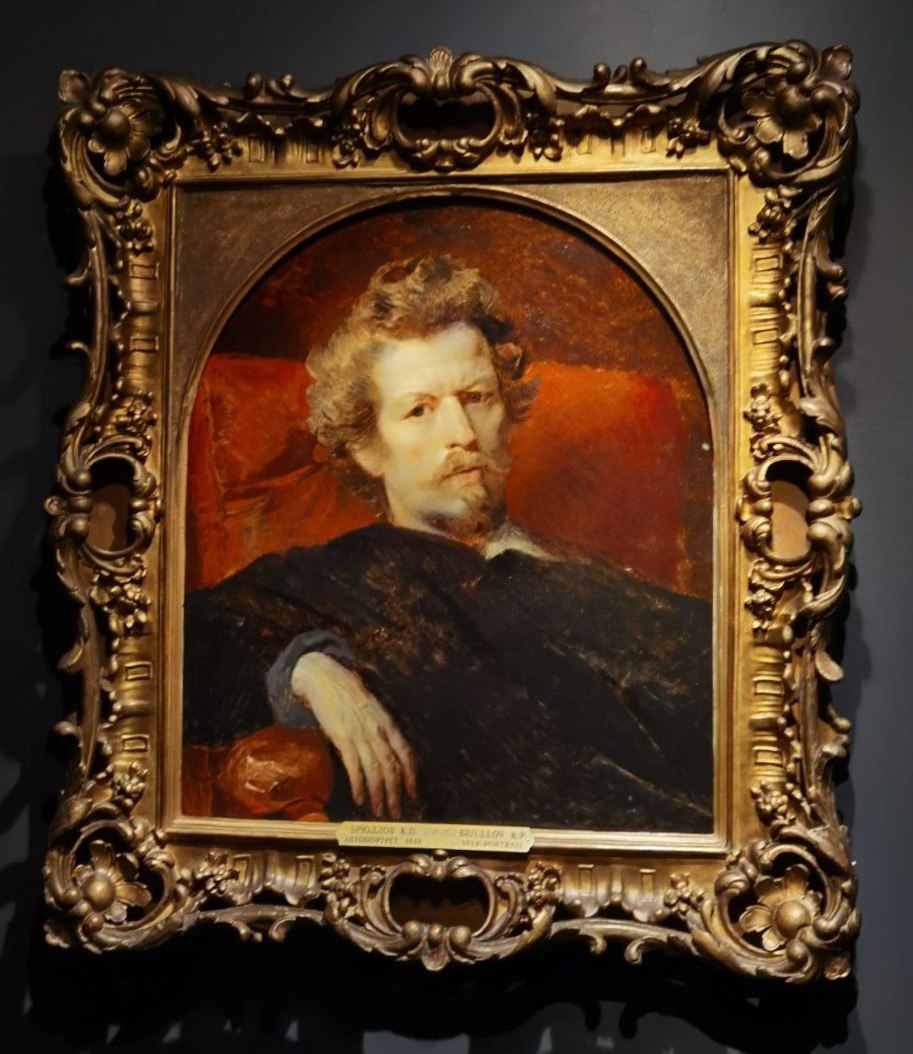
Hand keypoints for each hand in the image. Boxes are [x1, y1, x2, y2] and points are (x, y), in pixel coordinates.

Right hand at [290, 651, 416, 818]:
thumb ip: (382, 733)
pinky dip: (359, 786)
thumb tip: (390, 758)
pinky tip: (360, 799)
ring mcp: (361, 735)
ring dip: (378, 795)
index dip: (411, 775)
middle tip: (396, 813)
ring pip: (375, 771)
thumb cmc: (351, 697)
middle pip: (392, 768)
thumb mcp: (374, 712)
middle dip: (395, 794)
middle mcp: (378, 731)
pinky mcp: (343, 738)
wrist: (328, 679)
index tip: (413, 793)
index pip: (406, 754)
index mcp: (389, 724)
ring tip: (379, 812)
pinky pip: (354, 767)